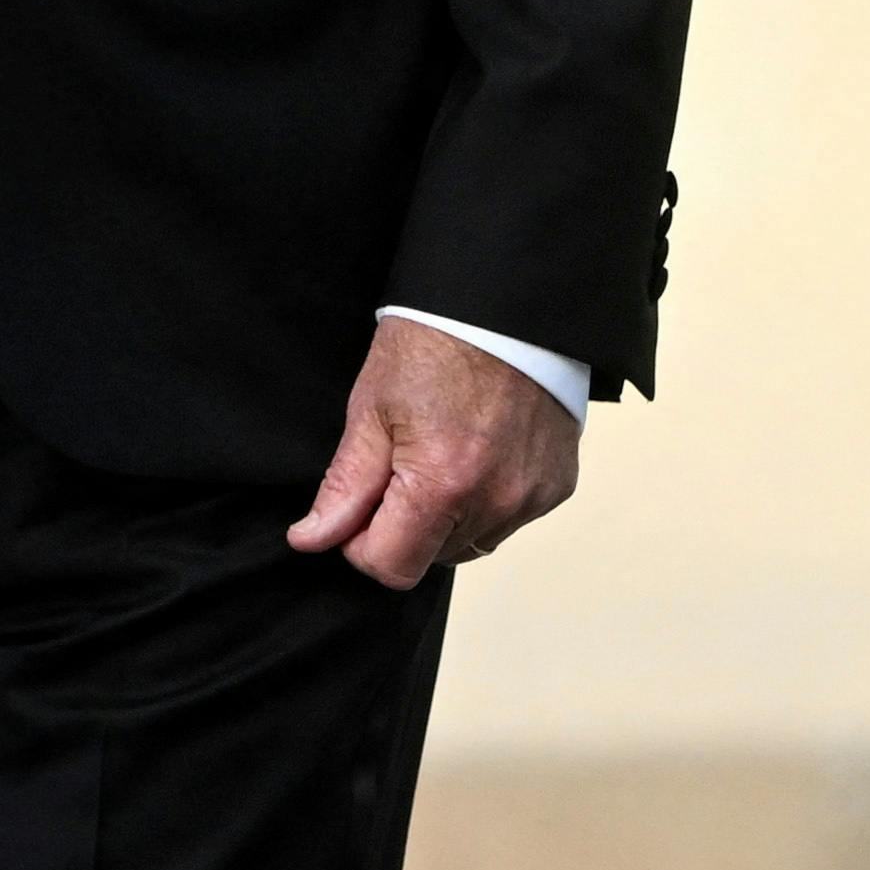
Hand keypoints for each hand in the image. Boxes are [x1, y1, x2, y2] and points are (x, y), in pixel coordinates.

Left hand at [288, 316, 580, 589]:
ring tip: (445, 451)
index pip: (391, 567)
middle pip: (430, 559)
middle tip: (403, 462)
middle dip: (406, 526)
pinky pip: (509, 519)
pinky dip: (488, 498)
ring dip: (449, 516)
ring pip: (471, 543)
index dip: (363, 544)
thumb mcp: (371, 410)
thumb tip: (313, 539)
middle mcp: (495, 500)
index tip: (361, 505)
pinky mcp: (556, 485)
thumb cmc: (436, 342)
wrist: (506, 303)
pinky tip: (481, 449)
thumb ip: (346, 487)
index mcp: (442, 484)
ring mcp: (532, 496)